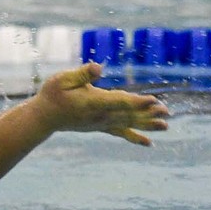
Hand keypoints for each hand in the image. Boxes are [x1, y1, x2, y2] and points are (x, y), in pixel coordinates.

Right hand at [36, 63, 169, 145]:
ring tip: (165, 127)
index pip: (119, 102)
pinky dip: (135, 137)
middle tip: (166, 113)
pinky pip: (121, 133)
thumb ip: (82, 74)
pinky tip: (149, 143)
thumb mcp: (63, 79)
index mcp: (93, 102)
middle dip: (148, 113)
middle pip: (128, 114)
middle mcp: (100, 116)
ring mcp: (101, 123)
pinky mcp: (101, 127)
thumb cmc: (52, 95)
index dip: (137, 101)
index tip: (153, 101)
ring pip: (128, 124)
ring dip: (147, 125)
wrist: (44, 118)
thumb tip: (98, 67)